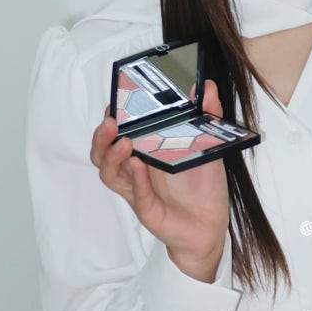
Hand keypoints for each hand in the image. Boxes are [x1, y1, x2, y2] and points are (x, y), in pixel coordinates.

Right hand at [90, 80, 229, 281]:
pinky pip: (135, 194)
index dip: (112, 116)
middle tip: (110, 121)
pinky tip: (139, 167)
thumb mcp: (209, 145)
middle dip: (102, 135)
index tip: (114, 100)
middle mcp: (135, 167)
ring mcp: (137, 188)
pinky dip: (136, 180)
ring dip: (111, 156)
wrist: (210, 223)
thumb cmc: (203, 184)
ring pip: (109, 173)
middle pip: (103, 150)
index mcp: (145, 148)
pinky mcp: (146, 208)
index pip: (118, 130)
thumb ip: (208, 115)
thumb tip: (208, 87)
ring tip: (123, 143)